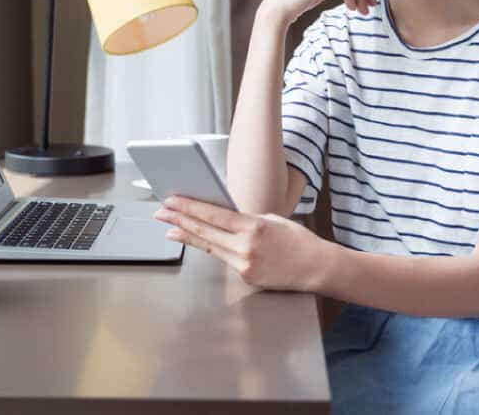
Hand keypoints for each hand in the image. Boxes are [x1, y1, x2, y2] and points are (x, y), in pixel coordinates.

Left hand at [154, 196, 330, 292]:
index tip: (172, 201)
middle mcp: (246, 247)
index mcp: (253, 226)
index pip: (213, 215)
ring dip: (188, 237)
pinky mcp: (246, 277)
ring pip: (209, 247)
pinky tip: (199, 242)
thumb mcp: (272, 219)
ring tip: (171, 229)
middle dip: (180, 220)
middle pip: (205, 231)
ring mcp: (245, 264)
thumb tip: (223, 217)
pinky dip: (212, 249)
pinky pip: (225, 259)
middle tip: (161, 213)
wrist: (318, 267)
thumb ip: (246, 219)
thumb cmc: (299, 240)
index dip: (189, 208)